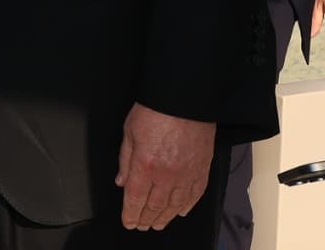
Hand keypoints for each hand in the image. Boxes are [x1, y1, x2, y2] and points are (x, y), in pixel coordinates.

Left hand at [114, 103, 214, 230]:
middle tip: (141, 226)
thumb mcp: (129, 131)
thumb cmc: (156, 109)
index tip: (128, 222)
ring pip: (175, 205)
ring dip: (164, 217)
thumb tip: (122, 182)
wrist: (186, 99)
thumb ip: (125, 160)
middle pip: (155, 206)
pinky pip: (194, 195)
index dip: (130, 214)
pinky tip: (180, 212)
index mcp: (146, 165)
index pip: (135, 198)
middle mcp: (167, 174)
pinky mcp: (202, 169)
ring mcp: (187, 174)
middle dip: (145, 219)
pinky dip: (186, 206)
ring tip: (157, 224)